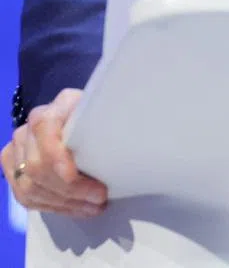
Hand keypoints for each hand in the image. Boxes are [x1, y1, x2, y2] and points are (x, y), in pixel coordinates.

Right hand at [1, 88, 107, 217]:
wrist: (73, 121)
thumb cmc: (93, 116)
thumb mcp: (99, 110)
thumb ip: (102, 120)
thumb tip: (124, 138)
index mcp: (50, 112)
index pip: (44, 132)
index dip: (57, 158)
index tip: (75, 177)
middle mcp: (26, 131)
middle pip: (37, 168)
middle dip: (69, 190)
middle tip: (99, 198)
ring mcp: (16, 153)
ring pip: (30, 188)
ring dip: (64, 203)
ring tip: (93, 207)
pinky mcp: (13, 172)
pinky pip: (26, 198)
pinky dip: (53, 207)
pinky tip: (76, 209)